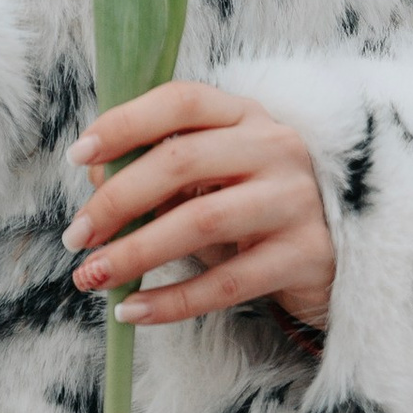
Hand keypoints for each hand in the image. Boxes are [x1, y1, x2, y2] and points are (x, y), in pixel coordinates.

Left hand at [64, 80, 334, 335]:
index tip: (77, 156)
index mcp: (246, 115)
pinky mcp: (305, 255)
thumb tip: (97, 178)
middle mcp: (275, 146)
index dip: (125, 123)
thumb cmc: (254, 210)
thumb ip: (161, 171)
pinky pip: (226, 283)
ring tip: (91, 276)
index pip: (181, 101)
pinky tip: (133, 310)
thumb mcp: (212, 180)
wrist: (337, 257)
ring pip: (201, 221)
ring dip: (135, 252)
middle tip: (76, 236)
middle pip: (182, 160)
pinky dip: (172, 300)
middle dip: (118, 200)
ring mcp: (294, 200)